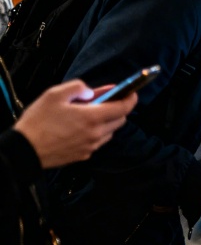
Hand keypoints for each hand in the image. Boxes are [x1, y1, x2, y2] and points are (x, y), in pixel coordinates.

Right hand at [15, 80, 136, 168]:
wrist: (24, 150)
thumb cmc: (38, 121)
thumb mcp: (55, 95)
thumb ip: (78, 88)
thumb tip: (92, 91)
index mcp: (92, 118)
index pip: (123, 108)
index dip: (131, 98)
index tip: (131, 92)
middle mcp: (96, 134)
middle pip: (120, 120)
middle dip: (117, 109)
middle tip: (103, 101)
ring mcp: (90, 147)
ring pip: (109, 132)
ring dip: (106, 122)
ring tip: (87, 114)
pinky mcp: (83, 156)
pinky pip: (97, 142)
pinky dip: (95, 133)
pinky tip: (79, 128)